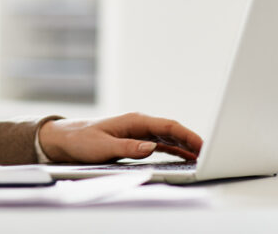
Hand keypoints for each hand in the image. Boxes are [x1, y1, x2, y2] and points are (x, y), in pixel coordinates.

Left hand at [38, 113, 202, 163]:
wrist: (65, 139)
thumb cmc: (82, 140)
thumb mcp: (103, 146)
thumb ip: (127, 147)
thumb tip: (151, 147)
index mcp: (134, 121)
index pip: (167, 125)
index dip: (187, 134)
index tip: (203, 144)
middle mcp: (138, 125)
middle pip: (172, 130)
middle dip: (192, 139)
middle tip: (211, 152)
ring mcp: (138, 132)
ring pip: (168, 137)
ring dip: (185, 145)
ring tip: (203, 156)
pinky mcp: (135, 141)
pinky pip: (160, 144)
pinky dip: (173, 149)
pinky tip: (184, 156)